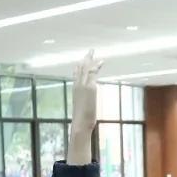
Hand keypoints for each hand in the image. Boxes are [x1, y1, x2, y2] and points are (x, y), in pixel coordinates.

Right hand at [68, 50, 102, 164]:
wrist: (80, 125)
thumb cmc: (81, 122)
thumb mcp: (82, 112)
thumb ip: (84, 108)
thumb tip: (85, 112)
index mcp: (75, 91)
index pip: (76, 76)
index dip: (79, 67)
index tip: (82, 60)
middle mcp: (77, 87)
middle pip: (81, 70)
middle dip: (85, 60)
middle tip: (90, 51)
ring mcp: (83, 86)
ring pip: (86, 69)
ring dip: (91, 60)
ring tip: (95, 53)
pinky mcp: (90, 88)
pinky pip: (93, 74)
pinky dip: (96, 67)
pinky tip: (101, 62)